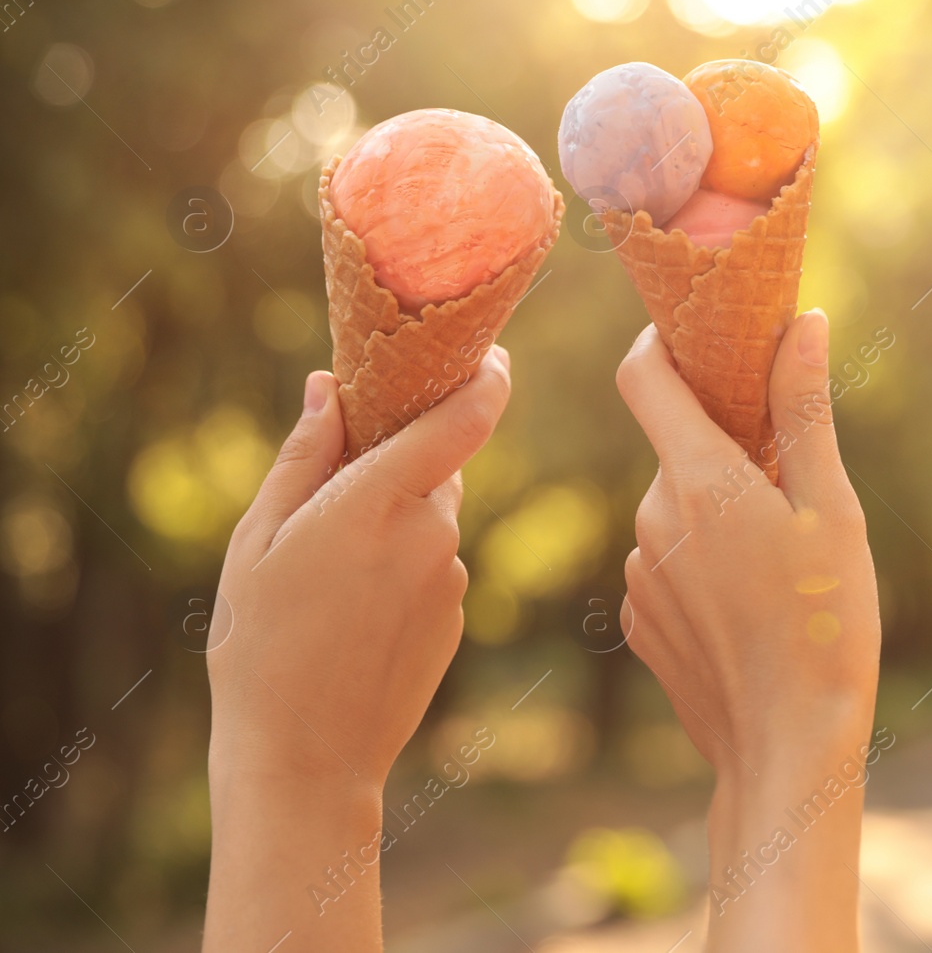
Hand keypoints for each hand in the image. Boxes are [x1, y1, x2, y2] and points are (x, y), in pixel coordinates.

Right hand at [202, 347, 510, 952]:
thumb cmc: (261, 646)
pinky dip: (403, 567)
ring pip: (432, 519)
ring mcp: (453, 578)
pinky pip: (435, 565)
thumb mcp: (258, 542)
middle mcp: (432, 534)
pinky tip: (353, 614)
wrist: (306, 761)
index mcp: (379, 503)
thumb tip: (332, 386)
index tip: (491, 354)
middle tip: (333, 497)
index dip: (487, 377)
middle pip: (436, 466)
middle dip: (399, 464)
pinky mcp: (458, 615)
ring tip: (328, 579)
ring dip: (394, 523)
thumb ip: (304, 458)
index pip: (464, 418)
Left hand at [616, 312, 879, 951]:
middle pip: (676, 445)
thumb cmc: (827, 624)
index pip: (643, 374)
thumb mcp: (830, 509)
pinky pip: (668, 561)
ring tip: (779, 562)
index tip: (703, 335)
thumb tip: (802, 322)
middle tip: (790, 482)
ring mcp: (640, 572)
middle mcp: (651, 518)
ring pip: (675, 507)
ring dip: (717, 510)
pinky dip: (703, 562)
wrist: (787, 748)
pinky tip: (752, 604)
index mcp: (698, 480)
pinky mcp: (639, 619)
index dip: (665, 341)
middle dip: (725, 445)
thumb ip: (804, 410)